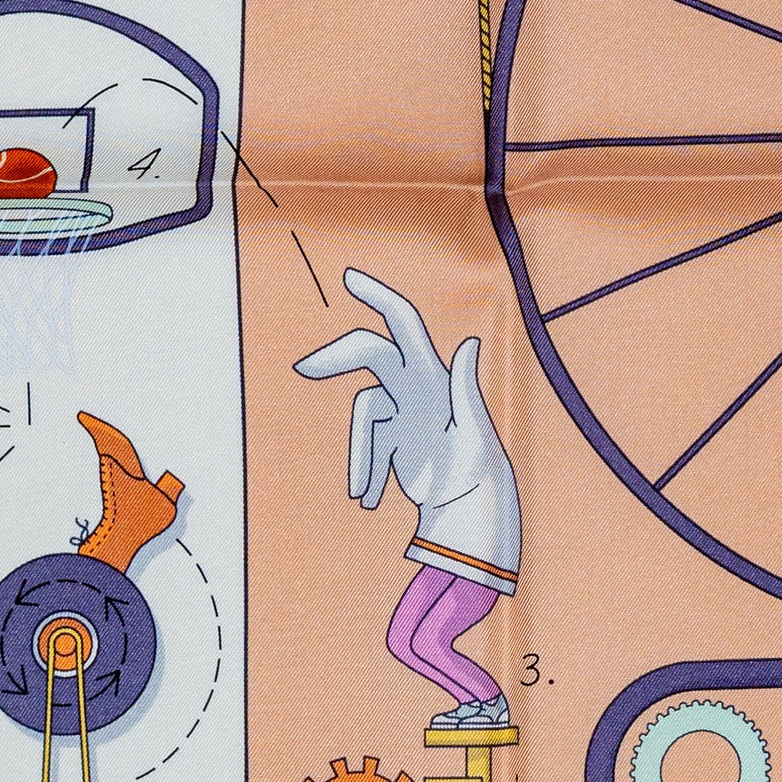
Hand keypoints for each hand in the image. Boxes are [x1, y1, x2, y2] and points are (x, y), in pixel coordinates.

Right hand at [295, 269, 482, 509]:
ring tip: (365, 497)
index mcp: (434, 374)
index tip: (349, 280)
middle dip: (336, 359)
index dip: (378, 297)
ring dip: (362, 457)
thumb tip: (470, 342)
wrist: (470, 502)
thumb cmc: (476, 469)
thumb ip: (467, 388)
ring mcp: (402, 408)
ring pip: (364, 415)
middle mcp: (416, 384)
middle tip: (304, 368)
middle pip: (369, 354)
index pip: (403, 324)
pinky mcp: (393, 433)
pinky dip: (366, 470)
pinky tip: (368, 500)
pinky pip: (367, 443)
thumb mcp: (475, 432)